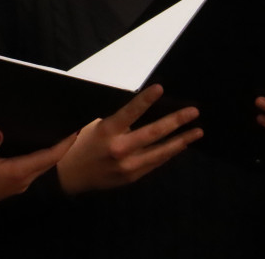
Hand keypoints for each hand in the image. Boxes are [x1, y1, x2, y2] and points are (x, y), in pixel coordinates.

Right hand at [0, 127, 75, 211]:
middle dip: (61, 148)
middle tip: (68, 130)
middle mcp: (23, 180)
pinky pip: (32, 170)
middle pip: (48, 163)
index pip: (49, 157)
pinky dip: (39, 159)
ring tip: (55, 138)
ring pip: (41, 168)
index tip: (75, 131)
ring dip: (51, 155)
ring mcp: (17, 185)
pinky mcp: (10, 186)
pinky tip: (34, 151)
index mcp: (19, 172)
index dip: (64, 145)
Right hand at [56, 84, 202, 194]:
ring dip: (180, 141)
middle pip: (153, 133)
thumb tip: (138, 116)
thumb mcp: (91, 128)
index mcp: (106, 131)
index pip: (130, 112)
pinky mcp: (132, 177)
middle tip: (193, 112)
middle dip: (175, 121)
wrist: (67, 176)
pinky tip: (179, 146)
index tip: (160, 88)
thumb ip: (115, 124)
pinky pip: (154, 163)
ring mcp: (128, 165)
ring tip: (197, 132)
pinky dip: (167, 153)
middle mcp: (119, 149)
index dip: (145, 100)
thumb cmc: (76, 144)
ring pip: (160, 151)